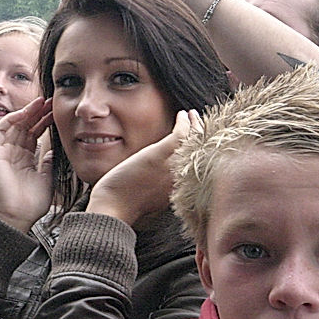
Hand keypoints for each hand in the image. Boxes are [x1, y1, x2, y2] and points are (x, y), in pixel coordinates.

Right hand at [0, 96, 53, 231]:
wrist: (18, 215)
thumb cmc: (32, 203)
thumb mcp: (47, 178)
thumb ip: (48, 163)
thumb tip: (53, 150)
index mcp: (26, 159)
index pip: (34, 134)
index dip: (44, 121)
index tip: (56, 112)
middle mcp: (14, 153)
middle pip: (25, 126)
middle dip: (37, 113)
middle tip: (50, 100)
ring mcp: (4, 152)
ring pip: (14, 125)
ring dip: (26, 112)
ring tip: (40, 102)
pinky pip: (0, 130)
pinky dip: (11, 119)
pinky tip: (24, 113)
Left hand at [87, 109, 199, 224]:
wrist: (115, 204)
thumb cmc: (128, 203)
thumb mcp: (155, 197)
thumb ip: (165, 186)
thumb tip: (164, 176)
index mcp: (182, 187)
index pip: (199, 165)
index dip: (203, 151)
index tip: (202, 142)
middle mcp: (183, 177)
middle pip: (202, 152)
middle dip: (204, 136)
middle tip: (201, 124)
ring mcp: (173, 165)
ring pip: (195, 141)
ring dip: (196, 125)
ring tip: (193, 116)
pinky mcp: (160, 154)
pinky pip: (181, 134)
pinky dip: (184, 122)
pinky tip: (183, 114)